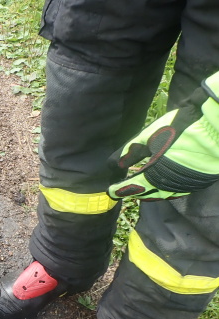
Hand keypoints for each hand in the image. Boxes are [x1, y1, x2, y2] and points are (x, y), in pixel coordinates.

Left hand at [108, 72, 218, 199]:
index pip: (132, 187)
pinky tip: (164, 182)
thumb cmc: (179, 128)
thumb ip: (129, 153)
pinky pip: (179, 190)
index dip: (120, 189)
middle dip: (135, 192)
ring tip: (142, 187)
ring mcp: (187, 185)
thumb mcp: (149, 137)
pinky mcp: (199, 181)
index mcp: (155, 175)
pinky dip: (168, 188)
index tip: (111, 191)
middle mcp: (171, 185)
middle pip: (149, 193)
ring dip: (152, 191)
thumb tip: (114, 165)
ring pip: (165, 193)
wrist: (216, 125)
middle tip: (125, 188)